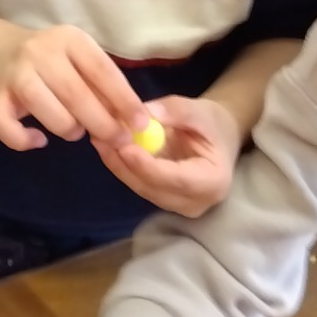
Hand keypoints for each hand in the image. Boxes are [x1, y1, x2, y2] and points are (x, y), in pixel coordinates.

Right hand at [0, 25, 145, 151]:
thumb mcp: (81, 62)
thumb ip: (103, 87)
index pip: (102, 71)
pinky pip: (4, 125)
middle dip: (102, 124)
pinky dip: (22, 140)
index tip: (141, 124)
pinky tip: (39, 141)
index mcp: (70, 39)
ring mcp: (15, 73)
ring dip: (67, 129)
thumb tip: (132, 122)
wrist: (3, 52)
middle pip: (75, 94)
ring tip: (75, 132)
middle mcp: (40, 51)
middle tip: (117, 141)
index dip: (124, 100)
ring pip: (44, 109)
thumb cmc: (56, 62)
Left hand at [91, 94, 238, 216]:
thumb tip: (145, 112)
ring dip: (118, 164)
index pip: (176, 179)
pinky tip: (106, 145)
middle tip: (100, 138)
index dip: (147, 166)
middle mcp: (195, 202)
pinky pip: (137, 183)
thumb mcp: (199, 111)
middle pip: (152, 188)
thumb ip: (175, 111)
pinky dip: (122, 165)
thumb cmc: (213, 123)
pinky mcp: (161, 198)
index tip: (124, 147)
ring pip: (140, 187)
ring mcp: (176, 205)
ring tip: (98, 138)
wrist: (218, 136)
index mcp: (212, 182)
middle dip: (124, 164)